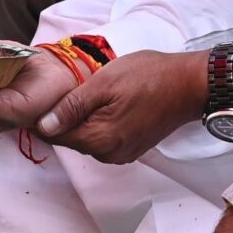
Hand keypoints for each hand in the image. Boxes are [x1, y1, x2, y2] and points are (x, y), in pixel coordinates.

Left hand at [40, 49, 210, 161]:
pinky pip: (102, 138)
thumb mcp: (104, 83)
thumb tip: (43, 126)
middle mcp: (108, 155)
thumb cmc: (149, 77)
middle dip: (63, 116)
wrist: (189, 85)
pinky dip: (97, 122)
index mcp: (99, 140)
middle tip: (70, 86)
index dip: (44, 115)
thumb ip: (72, 107)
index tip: (45, 94)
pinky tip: (105, 102)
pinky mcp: (130, 149)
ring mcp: (121, 154)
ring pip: (85, 137)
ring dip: (81, 118)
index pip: (54, 136)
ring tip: (90, 91)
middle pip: (69, 138)